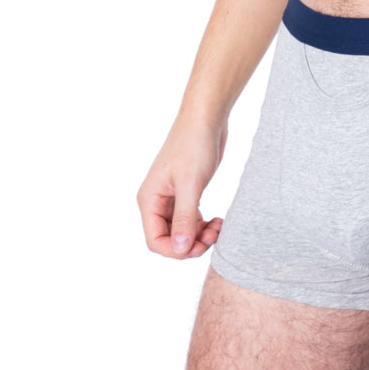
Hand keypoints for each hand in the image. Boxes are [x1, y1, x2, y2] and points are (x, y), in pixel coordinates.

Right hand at [137, 116, 227, 259]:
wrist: (206, 118)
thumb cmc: (195, 145)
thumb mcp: (191, 184)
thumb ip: (184, 218)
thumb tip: (179, 249)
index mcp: (149, 199)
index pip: (155, 240)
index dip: (176, 251)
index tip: (200, 246)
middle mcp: (156, 200)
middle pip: (168, 239)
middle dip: (190, 244)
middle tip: (214, 237)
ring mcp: (171, 197)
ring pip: (181, 231)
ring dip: (199, 236)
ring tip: (219, 228)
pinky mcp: (186, 192)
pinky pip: (191, 219)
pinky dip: (203, 225)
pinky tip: (218, 221)